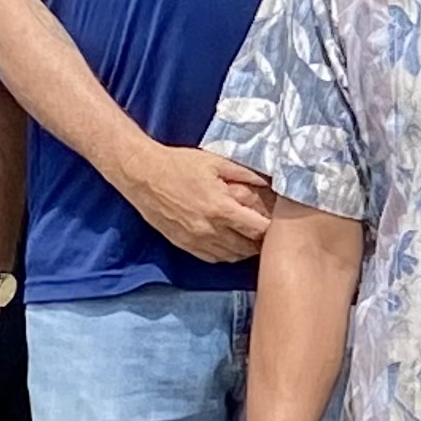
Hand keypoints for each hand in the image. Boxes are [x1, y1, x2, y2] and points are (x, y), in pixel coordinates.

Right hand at [126, 143, 274, 263]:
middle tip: (270, 233)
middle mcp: (210, 229)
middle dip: (261, 241)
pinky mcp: (184, 244)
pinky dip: (226, 254)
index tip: (278, 222)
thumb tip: (271, 179)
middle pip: (248, 247)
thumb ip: (245, 173)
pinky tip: (231, 243)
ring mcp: (196, 239)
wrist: (142, 175)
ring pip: (231, 256)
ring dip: (245, 250)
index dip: (273, 228)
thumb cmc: (178, 165)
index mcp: (221, 208)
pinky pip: (213, 258)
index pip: (259, 230)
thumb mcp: (216, 162)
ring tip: (252, 238)